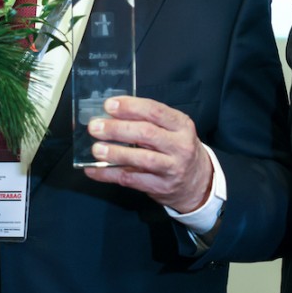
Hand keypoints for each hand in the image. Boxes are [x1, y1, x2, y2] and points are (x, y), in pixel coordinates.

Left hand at [83, 96, 212, 213]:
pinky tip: (94, 170)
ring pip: (142, 159)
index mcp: (181, 125)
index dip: (130, 107)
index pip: (155, 111)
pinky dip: (110, 175)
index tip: (109, 105)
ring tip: (96, 149)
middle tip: (96, 127)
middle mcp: (180, 146)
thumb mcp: (172, 130)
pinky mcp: (161, 187)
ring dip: (116, 153)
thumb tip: (110, 114)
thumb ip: (147, 121)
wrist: (198, 183)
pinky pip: (132, 180)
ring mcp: (173, 168)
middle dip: (118, 129)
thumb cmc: (177, 149)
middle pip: (147, 133)